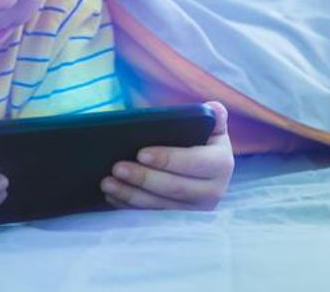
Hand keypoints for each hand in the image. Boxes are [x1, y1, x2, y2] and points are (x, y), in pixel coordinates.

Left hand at [101, 101, 234, 210]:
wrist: (206, 166)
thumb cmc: (202, 140)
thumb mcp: (211, 126)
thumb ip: (212, 116)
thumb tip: (213, 108)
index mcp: (221, 164)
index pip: (194, 163)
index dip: (168, 159)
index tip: (141, 153)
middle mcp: (214, 191)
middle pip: (174, 188)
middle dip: (143, 178)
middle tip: (117, 168)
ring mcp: (196, 210)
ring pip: (160, 205)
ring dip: (131, 195)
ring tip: (107, 182)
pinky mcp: (179, 221)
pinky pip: (151, 216)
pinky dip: (129, 206)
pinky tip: (112, 196)